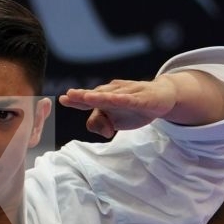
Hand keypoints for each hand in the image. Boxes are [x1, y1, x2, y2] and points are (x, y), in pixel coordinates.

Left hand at [59, 78, 179, 138]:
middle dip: (82, 95)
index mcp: (105, 98)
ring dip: (99, 96)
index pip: (88, 99)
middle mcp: (114, 92)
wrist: (161, 96)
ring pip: (111, 96)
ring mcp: (128, 94)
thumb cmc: (134, 106)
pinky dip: (121, 99)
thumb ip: (101, 125)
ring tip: (86, 97)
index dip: (76, 100)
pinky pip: (130, 100)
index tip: (62, 100)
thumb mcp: (115, 120)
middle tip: (68, 96)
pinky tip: (114, 100)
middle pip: (96, 94)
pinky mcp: (142, 99)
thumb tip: (104, 131)